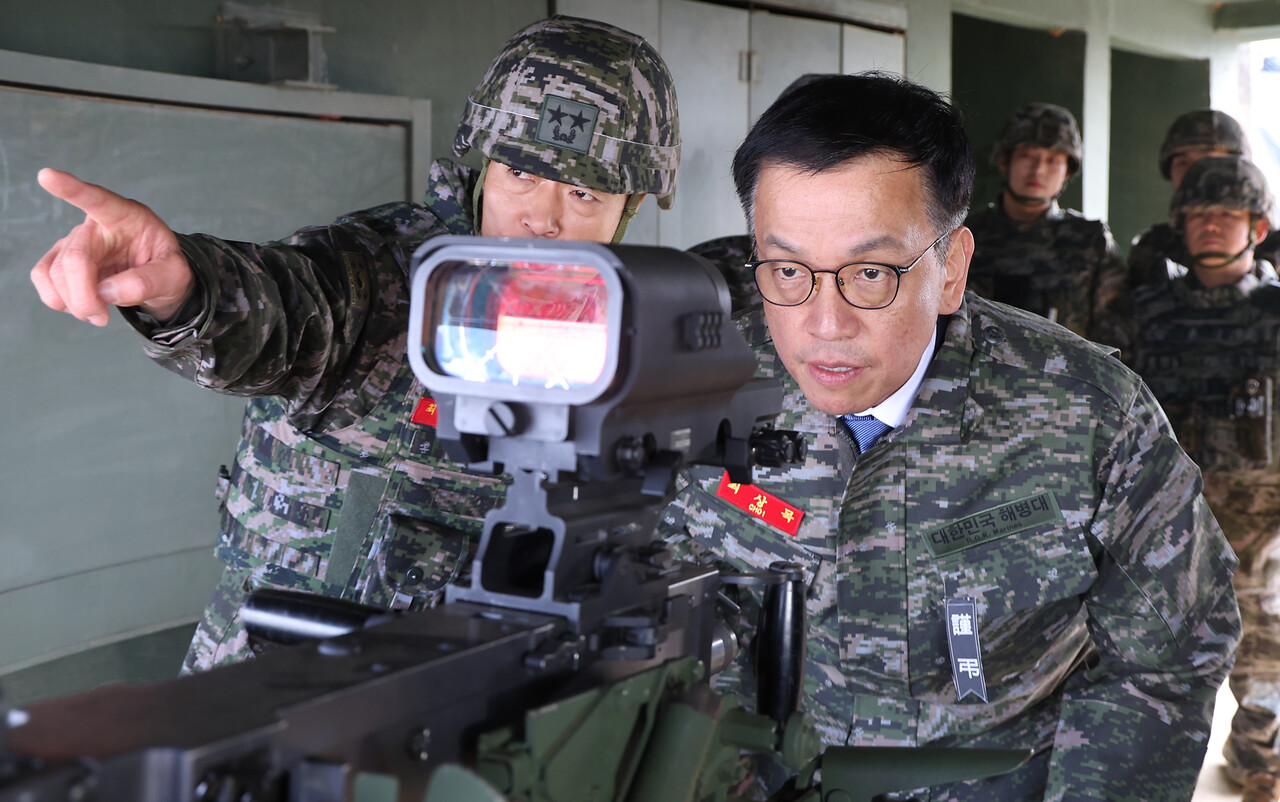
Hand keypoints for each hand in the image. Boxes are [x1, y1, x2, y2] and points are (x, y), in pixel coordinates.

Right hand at [30, 169, 193, 326]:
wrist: (157, 279)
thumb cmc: (165, 267)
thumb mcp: (175, 275)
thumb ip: (148, 282)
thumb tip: (107, 292)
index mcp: (126, 216)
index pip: (98, 199)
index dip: (72, 189)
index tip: (48, 176)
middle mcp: (95, 225)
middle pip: (75, 258)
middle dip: (84, 296)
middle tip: (102, 319)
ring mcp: (74, 241)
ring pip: (54, 272)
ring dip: (72, 302)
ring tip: (99, 314)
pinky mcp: (60, 260)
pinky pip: (43, 278)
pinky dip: (58, 300)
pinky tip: (81, 306)